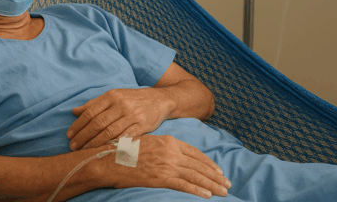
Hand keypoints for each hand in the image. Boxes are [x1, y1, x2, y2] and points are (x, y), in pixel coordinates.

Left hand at [67, 88, 166, 149]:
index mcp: (111, 96)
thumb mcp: (113, 96)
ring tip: (85, 151)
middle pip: (98, 123)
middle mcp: (120, 104)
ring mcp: (132, 115)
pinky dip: (113, 145)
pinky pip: (125, 137)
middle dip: (83, 136)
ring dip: (95, 143)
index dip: (78, 125)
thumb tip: (74, 111)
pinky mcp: (142, 125)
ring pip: (109, 131)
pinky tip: (104, 151)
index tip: (69, 135)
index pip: (90, 112)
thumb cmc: (132, 99)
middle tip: (73, 146)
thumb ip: (94, 104)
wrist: (159, 99)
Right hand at [105, 134, 231, 198]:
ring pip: (196, 176)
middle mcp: (171, 151)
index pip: (195, 152)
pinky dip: (197, 190)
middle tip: (227, 183)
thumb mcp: (147, 141)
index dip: (208, 162)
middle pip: (199, 165)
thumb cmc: (125, 150)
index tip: (218, 170)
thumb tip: (173, 153)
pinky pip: (184, 185)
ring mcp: (166, 165)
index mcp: (168, 141)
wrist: (109, 159)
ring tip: (223, 191)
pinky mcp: (161, 178)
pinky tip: (207, 195)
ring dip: (212, 184)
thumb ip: (162, 146)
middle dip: (215, 175)